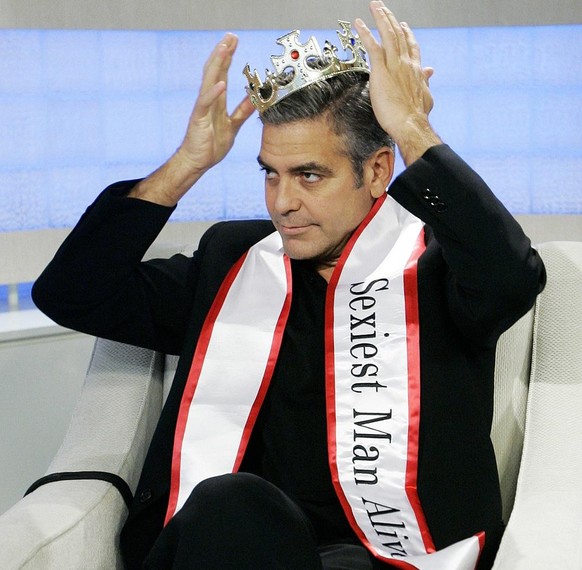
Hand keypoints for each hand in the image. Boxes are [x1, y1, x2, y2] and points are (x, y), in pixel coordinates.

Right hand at [130, 34, 254, 204]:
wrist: (198, 161)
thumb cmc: (212, 145)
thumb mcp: (233, 125)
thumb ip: (242, 111)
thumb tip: (255, 99)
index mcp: (217, 101)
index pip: (223, 74)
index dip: (228, 58)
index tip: (234, 42)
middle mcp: (209, 101)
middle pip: (215, 72)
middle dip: (223, 54)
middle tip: (230, 36)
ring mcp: (203, 108)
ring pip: (210, 81)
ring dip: (217, 65)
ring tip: (224, 49)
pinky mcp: (199, 119)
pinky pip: (206, 104)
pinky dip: (213, 93)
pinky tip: (221, 83)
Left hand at [354, 1, 440, 164]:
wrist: (410, 124)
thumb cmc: (416, 117)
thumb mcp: (426, 97)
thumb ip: (425, 83)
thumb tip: (430, 73)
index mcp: (416, 70)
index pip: (411, 47)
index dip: (407, 34)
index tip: (403, 25)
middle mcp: (406, 63)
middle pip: (398, 35)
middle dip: (390, 19)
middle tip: (383, 7)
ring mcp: (394, 65)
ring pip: (387, 34)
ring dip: (380, 17)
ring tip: (374, 5)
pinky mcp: (381, 70)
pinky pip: (372, 46)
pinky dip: (365, 33)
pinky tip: (359, 24)